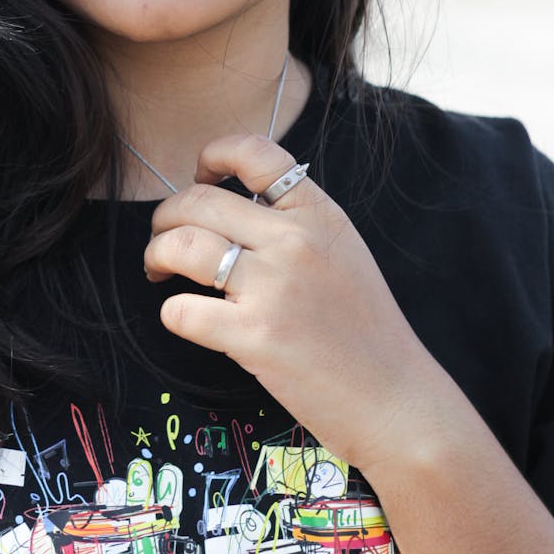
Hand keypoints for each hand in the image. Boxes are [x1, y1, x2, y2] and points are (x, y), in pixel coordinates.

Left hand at [143, 133, 445, 473]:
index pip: (255, 153)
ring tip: (158, 269)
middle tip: (163, 237)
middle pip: (200, 200)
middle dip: (166, 216)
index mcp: (319, 214)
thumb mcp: (344, 253)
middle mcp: (295, 240)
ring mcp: (275, 286)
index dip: (213, 154)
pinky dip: (172, 312)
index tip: (200, 177)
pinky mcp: (256, 336)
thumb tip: (235, 206)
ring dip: (156, 254)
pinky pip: (183, 310)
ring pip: (182, 244)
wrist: (397, 401)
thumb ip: (298, 224)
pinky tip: (183, 318)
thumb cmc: (367, 333)